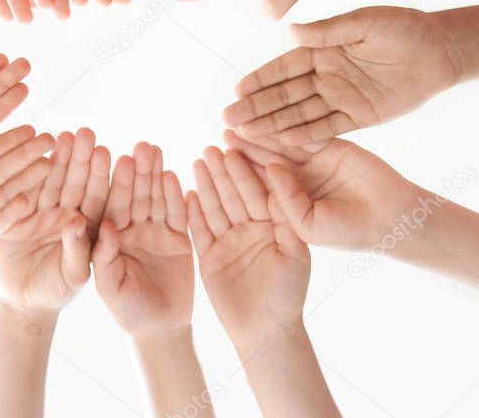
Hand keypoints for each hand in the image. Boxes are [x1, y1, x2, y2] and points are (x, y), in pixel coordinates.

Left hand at [0, 126, 55, 264]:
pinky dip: (12, 214)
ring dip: (28, 179)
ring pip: (8, 191)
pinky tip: (28, 202)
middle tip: (49, 139)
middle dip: (26, 153)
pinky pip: (0, 223)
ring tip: (48, 165)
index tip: (28, 128)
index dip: (6, 141)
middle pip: (4, 168)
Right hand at [0, 128, 110, 313]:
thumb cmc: (56, 291)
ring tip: (59, 135)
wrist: (23, 302)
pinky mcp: (15, 215)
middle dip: (80, 158)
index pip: (97, 197)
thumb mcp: (73, 276)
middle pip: (74, 183)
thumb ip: (79, 250)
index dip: (101, 175)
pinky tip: (27, 154)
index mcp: (86, 226)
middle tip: (86, 132)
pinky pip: (19, 194)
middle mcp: (65, 213)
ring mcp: (41, 212)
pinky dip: (23, 176)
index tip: (106, 152)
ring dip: (54, 159)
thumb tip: (78, 221)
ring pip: (49, 182)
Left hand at [92, 143, 192, 337]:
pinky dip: (176, 196)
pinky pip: (177, 214)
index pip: (108, 205)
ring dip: (154, 174)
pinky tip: (173, 175)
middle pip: (132, 195)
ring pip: (154, 198)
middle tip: (137, 145)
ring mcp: (154, 231)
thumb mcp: (110, 287)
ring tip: (154, 149)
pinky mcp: (178, 238)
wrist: (160, 329)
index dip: (108, 181)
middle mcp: (130, 229)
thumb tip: (104, 226)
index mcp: (109, 237)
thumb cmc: (127, 311)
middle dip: (135, 171)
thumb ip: (104, 257)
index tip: (106, 155)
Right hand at [187, 147, 309, 348]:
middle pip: (232, 194)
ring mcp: (228, 241)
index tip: (233, 148)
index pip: (256, 190)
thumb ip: (285, 211)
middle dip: (221, 171)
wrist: (265, 331)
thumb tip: (277, 171)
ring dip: (206, 185)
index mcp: (273, 224)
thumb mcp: (294, 249)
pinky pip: (199, 230)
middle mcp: (250, 228)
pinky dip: (192, 212)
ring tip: (196, 161)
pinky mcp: (210, 256)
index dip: (244, 170)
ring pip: (214, 207)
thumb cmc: (288, 293)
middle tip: (210, 148)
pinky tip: (185, 192)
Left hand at [224, 130, 429, 251]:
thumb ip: (285, 199)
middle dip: (243, 148)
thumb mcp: (307, 225)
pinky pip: (306, 133)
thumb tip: (269, 167)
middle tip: (223, 132)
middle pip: (263, 161)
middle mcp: (294, 180)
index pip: (255, 185)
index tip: (216, 160)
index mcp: (285, 202)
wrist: (391, 219)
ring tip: (240, 120)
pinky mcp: (329, 145)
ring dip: (261, 133)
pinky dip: (288, 125)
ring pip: (281, 144)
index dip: (237, 174)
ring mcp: (311, 162)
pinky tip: (270, 116)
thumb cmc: (347, 232)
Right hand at [225, 6, 461, 144]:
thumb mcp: (365, 23)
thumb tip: (291, 31)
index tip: (237, 90)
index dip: (261, 79)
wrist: (441, 50)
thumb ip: (329, 31)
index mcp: (324, 50)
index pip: (284, 67)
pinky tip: (282, 142)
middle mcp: (326, 76)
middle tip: (228, 118)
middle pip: (285, 95)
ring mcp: (341, 98)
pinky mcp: (359, 117)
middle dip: (256, 107)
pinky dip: (304, 136)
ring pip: (299, 114)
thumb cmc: (404, 28)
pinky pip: (327, 129)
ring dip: (272, 124)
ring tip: (244, 134)